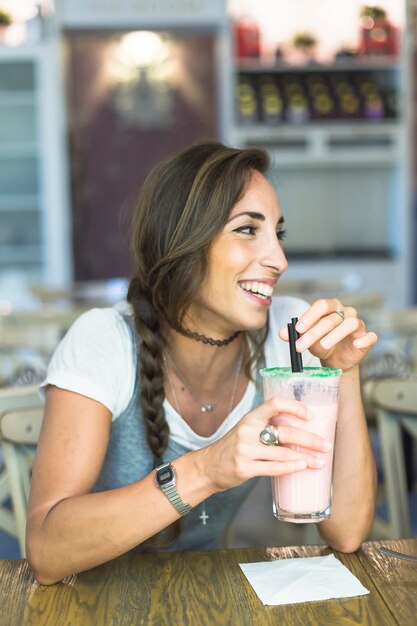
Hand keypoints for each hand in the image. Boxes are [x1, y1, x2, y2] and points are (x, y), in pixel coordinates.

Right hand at [197, 396, 331, 491]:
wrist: (208, 467)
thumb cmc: (232, 448)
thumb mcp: (246, 430)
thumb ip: (267, 428)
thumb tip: (300, 429)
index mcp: (251, 418)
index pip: (275, 404)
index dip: (295, 407)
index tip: (311, 415)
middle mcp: (248, 431)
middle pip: (285, 431)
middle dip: (310, 439)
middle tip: (325, 445)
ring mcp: (245, 450)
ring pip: (283, 452)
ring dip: (306, 457)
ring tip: (320, 461)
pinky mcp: (244, 468)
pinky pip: (273, 468)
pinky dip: (291, 468)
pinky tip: (302, 467)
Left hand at [279, 298, 377, 371]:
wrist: (336, 360)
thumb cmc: (321, 344)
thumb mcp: (306, 339)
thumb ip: (295, 335)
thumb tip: (282, 333)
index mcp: (330, 307)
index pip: (321, 305)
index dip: (309, 316)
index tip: (297, 329)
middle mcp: (346, 312)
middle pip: (332, 318)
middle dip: (314, 332)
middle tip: (301, 345)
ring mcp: (358, 324)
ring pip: (350, 324)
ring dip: (335, 335)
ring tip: (323, 346)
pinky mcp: (366, 338)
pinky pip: (370, 336)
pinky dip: (364, 339)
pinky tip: (356, 344)